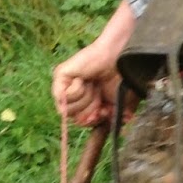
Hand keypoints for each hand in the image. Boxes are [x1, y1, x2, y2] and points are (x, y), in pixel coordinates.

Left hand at [52, 2, 136, 127]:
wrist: (121, 59)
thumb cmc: (122, 79)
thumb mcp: (116, 105)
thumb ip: (106, 119)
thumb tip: (92, 123)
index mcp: (88, 102)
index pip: (82, 122)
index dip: (93, 121)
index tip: (104, 112)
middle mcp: (75, 95)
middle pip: (74, 119)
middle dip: (90, 110)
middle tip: (99, 96)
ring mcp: (66, 86)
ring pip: (67, 110)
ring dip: (85, 99)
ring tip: (92, 84)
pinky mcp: (60, 76)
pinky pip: (61, 97)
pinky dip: (77, 91)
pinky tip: (83, 79)